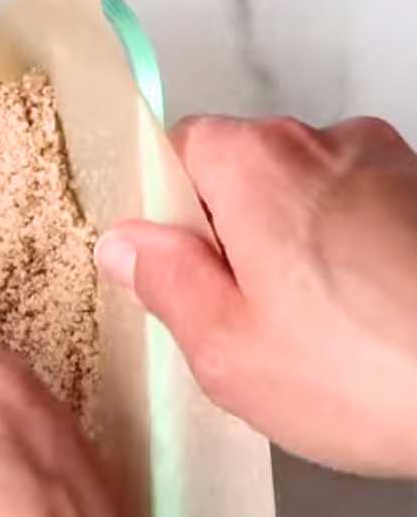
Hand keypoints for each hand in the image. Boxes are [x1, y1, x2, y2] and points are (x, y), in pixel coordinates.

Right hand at [95, 115, 416, 476]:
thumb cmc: (365, 373)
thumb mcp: (226, 346)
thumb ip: (165, 281)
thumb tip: (126, 243)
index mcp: (259, 163)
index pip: (179, 150)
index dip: (166, 214)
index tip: (173, 274)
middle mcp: (329, 142)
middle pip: (243, 173)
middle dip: (228, 239)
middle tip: (236, 322)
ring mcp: (394, 167)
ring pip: (304, 198)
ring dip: (290, 252)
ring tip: (307, 334)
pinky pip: (359, 217)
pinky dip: (346, 258)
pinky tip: (358, 326)